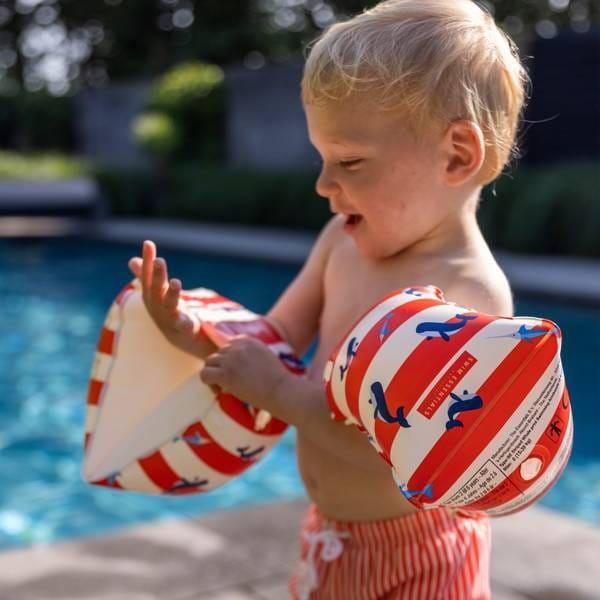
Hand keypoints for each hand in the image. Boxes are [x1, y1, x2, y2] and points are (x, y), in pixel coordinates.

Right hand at [128, 240, 215, 358]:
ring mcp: (168, 317)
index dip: (147, 259)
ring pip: (169, 304)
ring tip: (175, 282)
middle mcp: (157, 305)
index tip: (148, 243)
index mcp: (151, 293)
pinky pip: (182, 325)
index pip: (147, 274)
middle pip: (156, 288)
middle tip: (159, 260)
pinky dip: (183, 322)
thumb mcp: (156, 291)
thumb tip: (132, 260)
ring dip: (171, 293)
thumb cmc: (166, 309)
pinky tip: (187, 318)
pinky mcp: (182, 328)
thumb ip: (146, 276)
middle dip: (157, 274)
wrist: (178, 337)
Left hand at [200, 335, 293, 415]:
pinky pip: (204, 374)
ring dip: (214, 375)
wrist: (281, 390)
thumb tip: (229, 364)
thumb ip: (248, 353)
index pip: (227, 345)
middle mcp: (237, 346)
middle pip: (217, 354)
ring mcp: (230, 359)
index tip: (237, 373)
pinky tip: (219, 391)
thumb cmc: (276, 380)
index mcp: (247, 340)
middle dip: (221, 368)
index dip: (229, 360)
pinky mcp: (225, 373)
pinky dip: (208, 383)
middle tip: (230, 383)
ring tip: (224, 387)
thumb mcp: (264, 356)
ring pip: (208, 363)